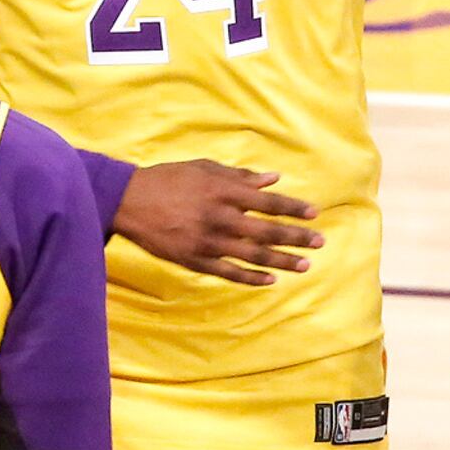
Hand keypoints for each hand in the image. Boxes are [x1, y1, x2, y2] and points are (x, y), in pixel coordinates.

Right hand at [111, 160, 321, 285]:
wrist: (129, 202)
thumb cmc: (169, 179)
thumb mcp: (204, 169)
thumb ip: (240, 176)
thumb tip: (273, 179)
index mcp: (223, 192)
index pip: (268, 202)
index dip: (293, 209)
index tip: (314, 214)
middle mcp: (220, 218)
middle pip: (267, 231)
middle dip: (296, 238)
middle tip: (319, 243)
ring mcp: (208, 242)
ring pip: (253, 256)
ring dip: (282, 261)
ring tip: (304, 265)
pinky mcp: (195, 260)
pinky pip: (229, 272)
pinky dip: (252, 277)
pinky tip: (270, 279)